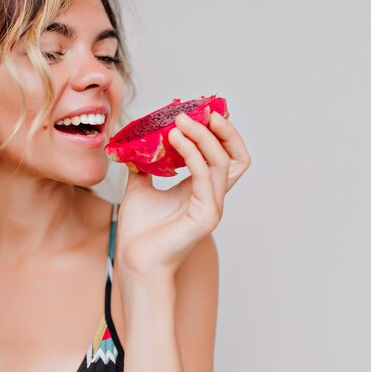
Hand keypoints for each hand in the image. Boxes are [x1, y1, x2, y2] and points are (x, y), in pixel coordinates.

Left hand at [116, 111, 250, 276]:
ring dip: (202, 136)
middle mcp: (212, 196)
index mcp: (200, 190)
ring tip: (179, 120)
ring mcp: (212, 206)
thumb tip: (135, 145)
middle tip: (203, 110)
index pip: (224, 155)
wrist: (134, 262)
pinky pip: (204, 176)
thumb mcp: (139, 189)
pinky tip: (174, 138)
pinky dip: (192, 153)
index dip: (219, 132)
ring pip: (222, 162)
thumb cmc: (139, 232)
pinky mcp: (206, 216)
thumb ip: (144, 167)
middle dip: (223, 130)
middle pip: (235, 156)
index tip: (200, 112)